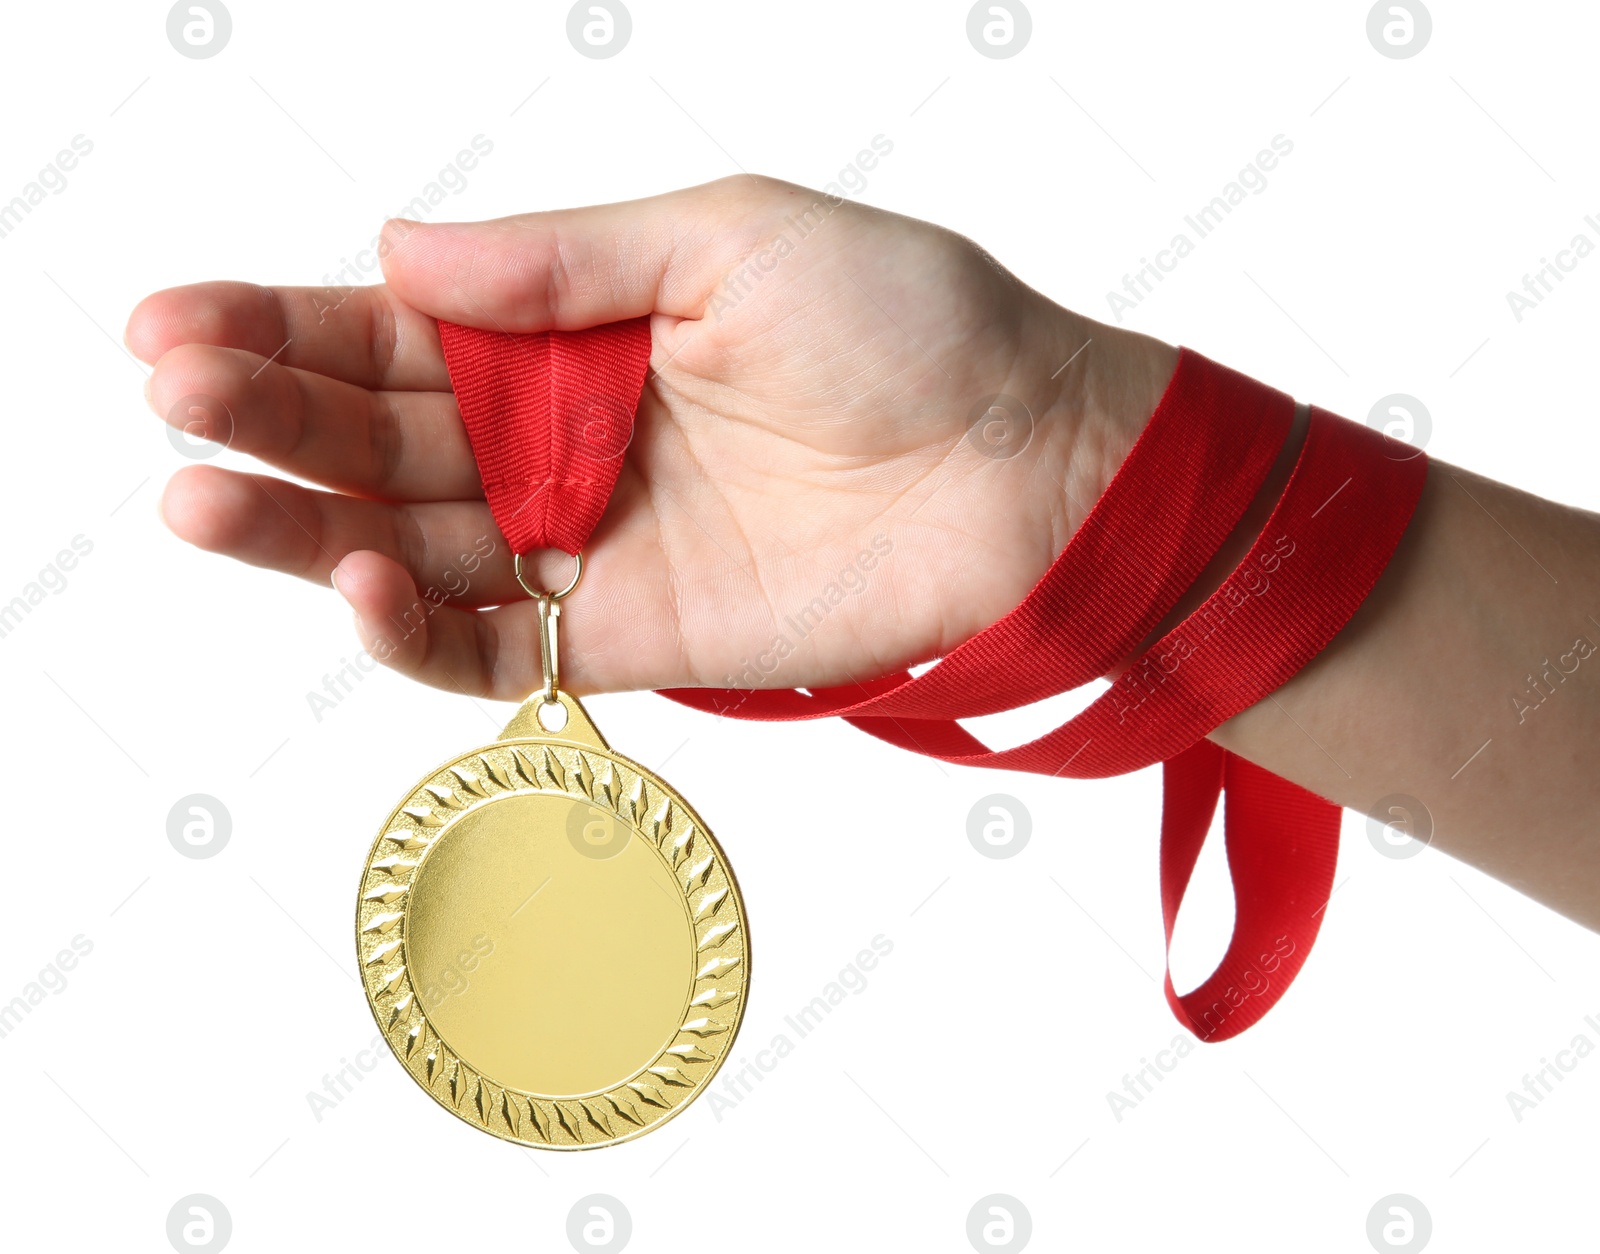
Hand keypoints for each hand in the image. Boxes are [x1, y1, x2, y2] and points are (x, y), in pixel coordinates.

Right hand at [128, 176, 1177, 698]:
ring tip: (203, 498)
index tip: (177, 323)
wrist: (1025, 467)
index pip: (400, 329)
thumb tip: (399, 246)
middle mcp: (569, 436)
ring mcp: (592, 542)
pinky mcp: (632, 636)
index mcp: (581, 328)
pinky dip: (412, 629)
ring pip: (410, 544)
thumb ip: (561, 257)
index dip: (286, 325)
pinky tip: (350, 581)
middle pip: (383, 434)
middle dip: (270, 415)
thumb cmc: (908, 327)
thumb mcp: (727, 238)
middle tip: (177, 398)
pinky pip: (494, 646)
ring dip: (299, 526)